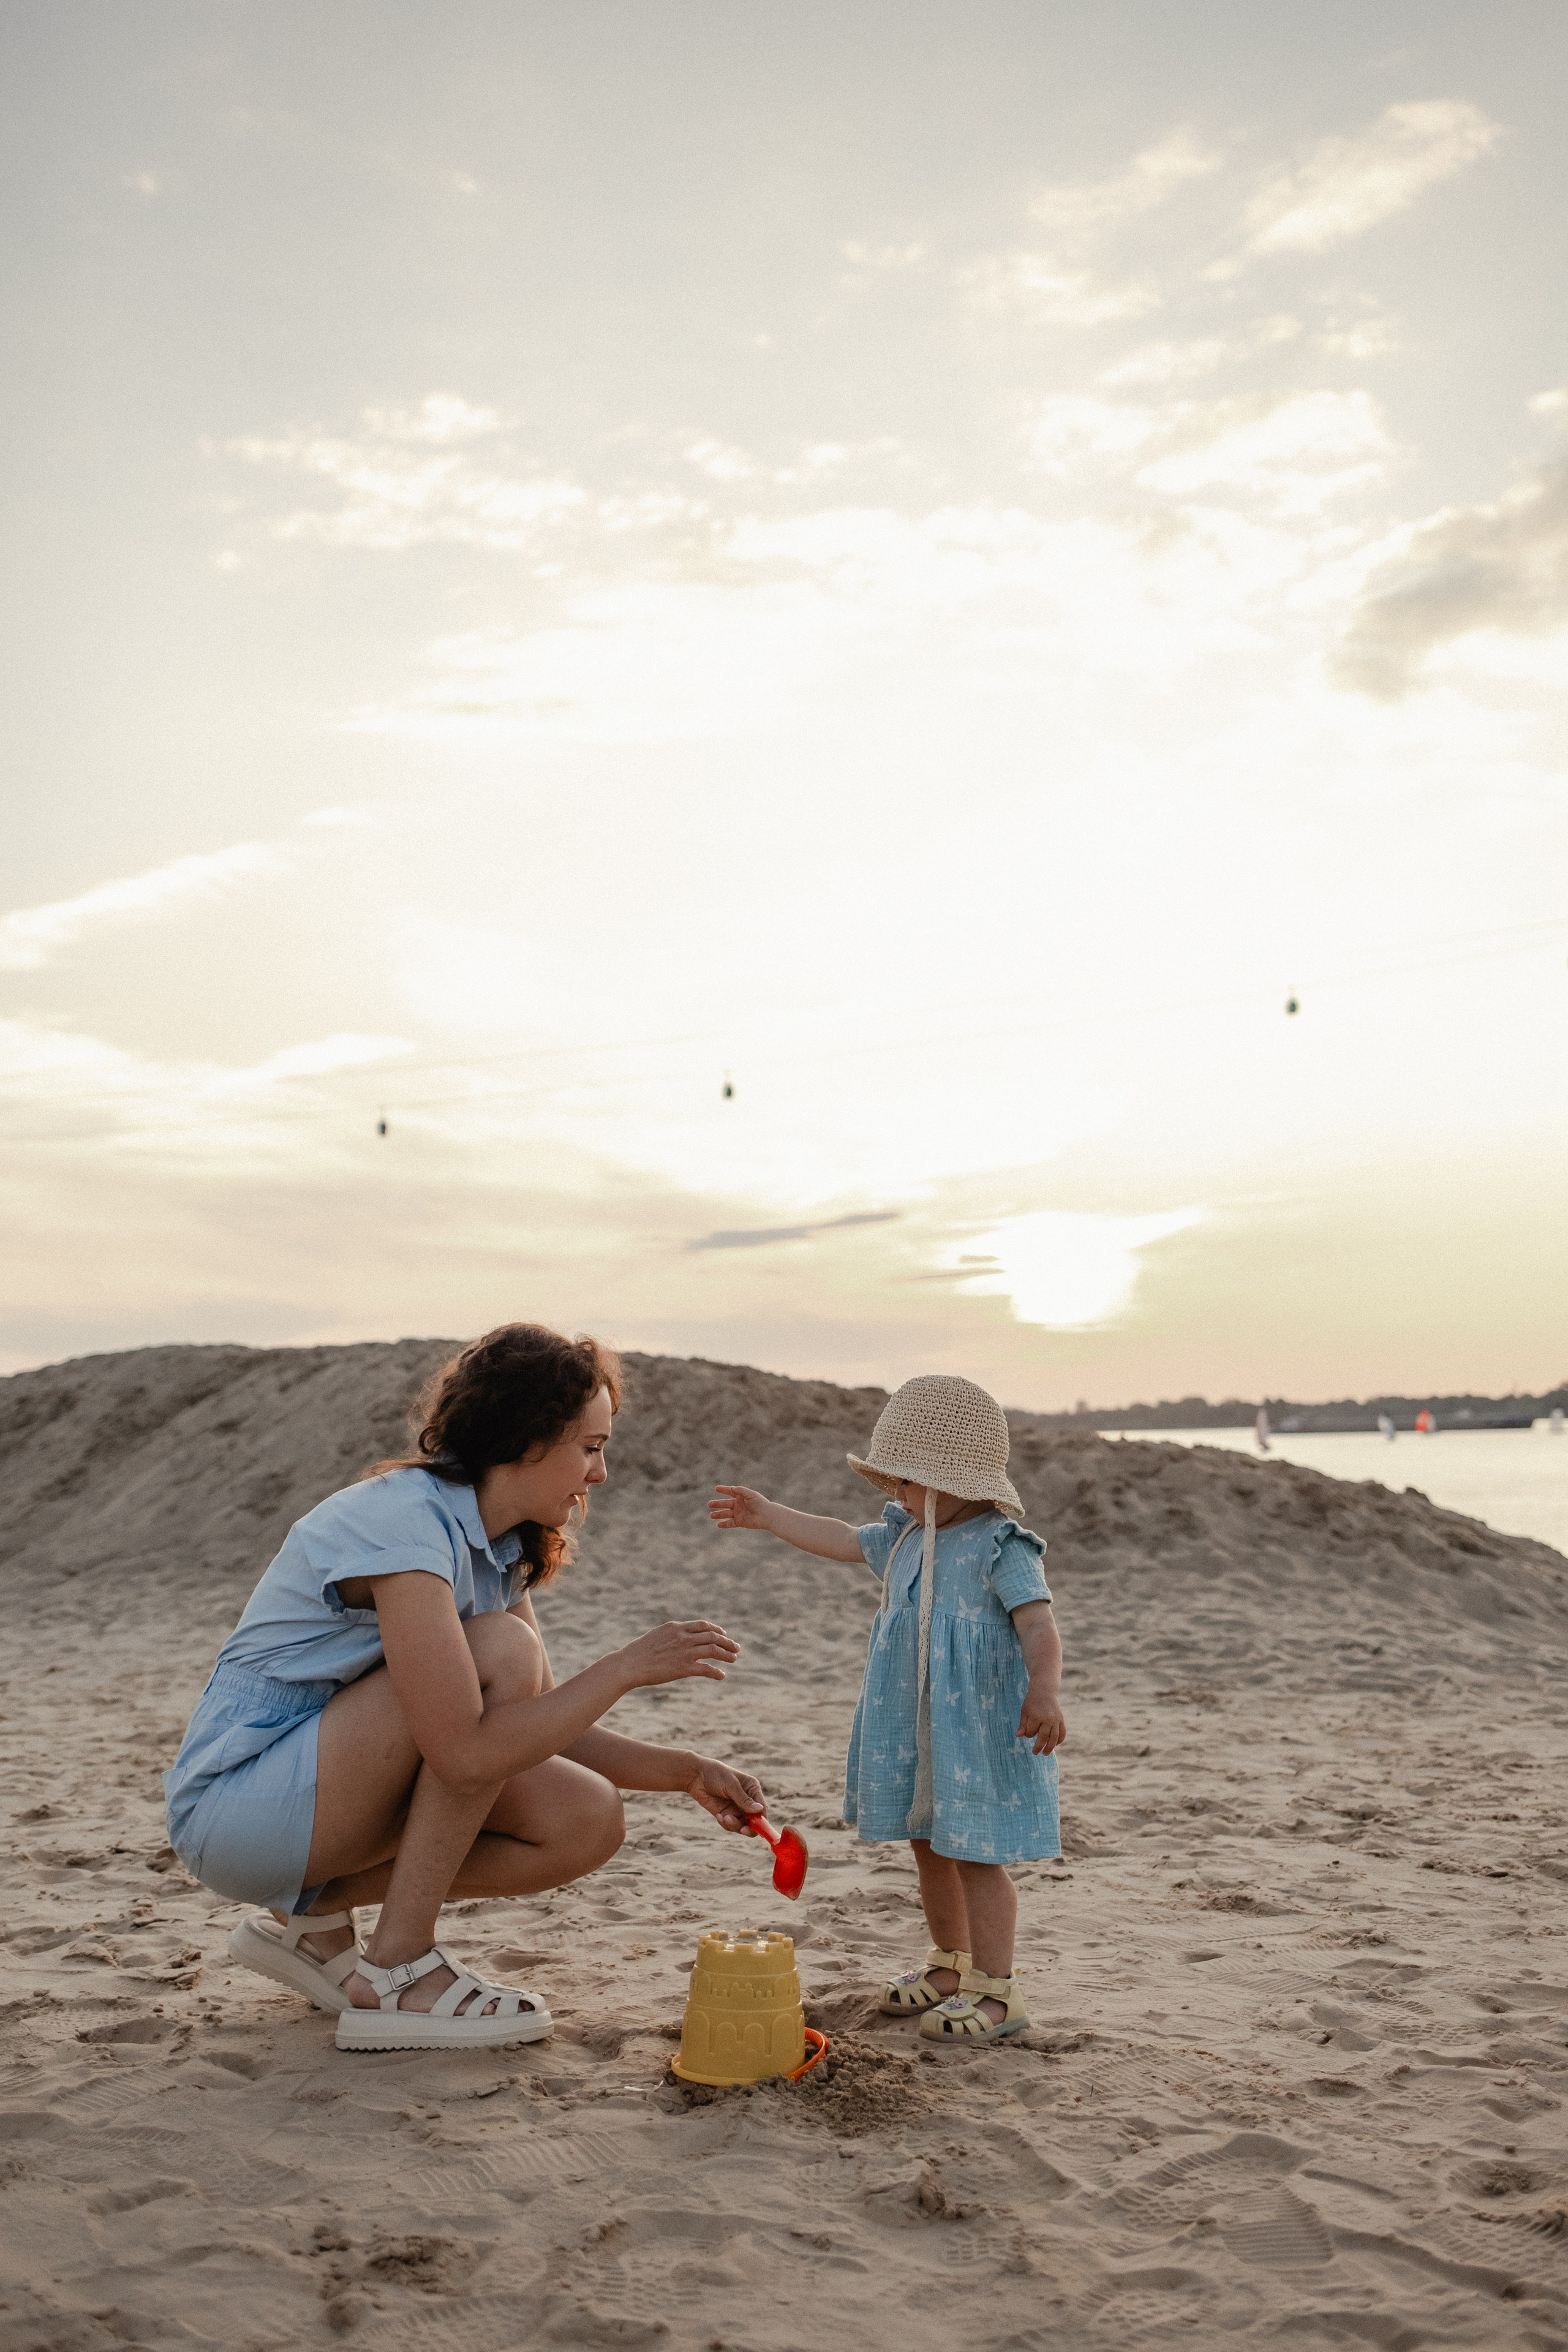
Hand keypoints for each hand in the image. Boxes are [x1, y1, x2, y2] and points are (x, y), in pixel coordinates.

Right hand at [615, 1620, 739, 1690]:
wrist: (629, 1664)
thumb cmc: (639, 1652)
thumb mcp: (658, 1636)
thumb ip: (672, 1635)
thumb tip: (682, 1637)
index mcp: (676, 1627)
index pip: (703, 1625)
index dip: (717, 1629)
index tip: (724, 1634)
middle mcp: (683, 1637)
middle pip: (712, 1636)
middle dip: (727, 1642)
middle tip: (736, 1648)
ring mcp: (684, 1652)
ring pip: (713, 1650)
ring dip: (726, 1655)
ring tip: (734, 1659)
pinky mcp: (683, 1668)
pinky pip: (706, 1669)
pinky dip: (716, 1672)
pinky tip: (721, 1675)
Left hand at [685, 1755, 766, 1831]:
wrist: (696, 1776)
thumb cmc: (716, 1774)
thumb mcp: (730, 1785)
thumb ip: (743, 1799)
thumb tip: (759, 1810)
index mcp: (752, 1789)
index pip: (762, 1808)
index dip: (761, 1819)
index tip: (756, 1826)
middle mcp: (747, 1800)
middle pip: (755, 1820)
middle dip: (750, 1827)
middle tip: (743, 1830)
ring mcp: (736, 1808)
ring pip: (742, 1825)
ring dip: (734, 1825)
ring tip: (724, 1817)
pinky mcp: (726, 1814)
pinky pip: (731, 1825)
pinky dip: (726, 1824)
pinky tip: (719, 1816)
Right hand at [709, 1484, 771, 1530]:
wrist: (767, 1515)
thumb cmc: (760, 1503)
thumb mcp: (750, 1494)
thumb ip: (740, 1491)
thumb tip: (730, 1487)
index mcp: (741, 1497)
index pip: (730, 1492)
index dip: (723, 1490)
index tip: (716, 1488)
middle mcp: (738, 1505)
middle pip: (725, 1504)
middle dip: (717, 1504)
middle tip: (709, 1504)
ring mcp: (739, 1514)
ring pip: (726, 1514)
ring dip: (718, 1514)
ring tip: (711, 1515)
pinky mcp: (740, 1522)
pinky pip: (730, 1523)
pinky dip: (724, 1524)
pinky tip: (718, 1525)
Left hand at [1018, 1686, 1066, 1755]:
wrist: (1045, 1691)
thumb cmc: (1032, 1701)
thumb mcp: (1024, 1711)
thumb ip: (1022, 1724)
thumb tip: (1018, 1736)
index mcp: (1036, 1715)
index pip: (1031, 1732)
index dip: (1028, 1734)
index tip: (1027, 1733)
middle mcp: (1047, 1718)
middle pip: (1043, 1737)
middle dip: (1038, 1746)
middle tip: (1035, 1753)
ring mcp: (1056, 1719)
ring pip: (1054, 1737)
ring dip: (1050, 1747)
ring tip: (1045, 1753)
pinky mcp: (1061, 1719)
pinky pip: (1062, 1733)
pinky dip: (1059, 1740)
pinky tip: (1055, 1745)